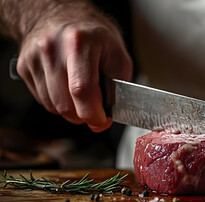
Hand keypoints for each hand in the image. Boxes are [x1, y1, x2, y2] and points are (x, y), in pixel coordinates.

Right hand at [16, 7, 132, 131]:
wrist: (63, 17)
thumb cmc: (94, 37)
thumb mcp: (118, 56)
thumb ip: (117, 89)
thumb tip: (104, 120)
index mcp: (79, 43)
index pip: (82, 90)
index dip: (93, 114)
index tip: (101, 120)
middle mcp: (52, 48)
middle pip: (64, 104)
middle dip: (83, 115)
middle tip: (94, 110)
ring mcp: (34, 57)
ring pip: (52, 106)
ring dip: (70, 110)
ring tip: (81, 94)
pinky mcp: (24, 67)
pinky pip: (42, 100)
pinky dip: (58, 102)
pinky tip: (67, 87)